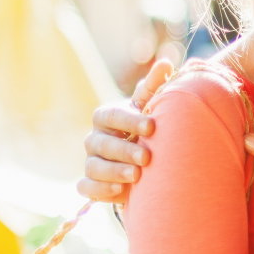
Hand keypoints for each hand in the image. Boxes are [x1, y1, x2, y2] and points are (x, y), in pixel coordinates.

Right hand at [77, 58, 173, 201]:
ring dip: (114, 171)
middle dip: (124, 150)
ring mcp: (91, 161)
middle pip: (102, 143)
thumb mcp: (148, 107)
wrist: (138, 158)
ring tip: (136, 176)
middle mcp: (95, 138)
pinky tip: (119, 190)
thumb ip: (154, 88)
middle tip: (147, 157)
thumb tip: (166, 62)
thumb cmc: (143, 127)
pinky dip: (100, 189)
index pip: (112, 115)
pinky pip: (87, 187)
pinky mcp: (90, 183)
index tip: (152, 127)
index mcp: (107, 116)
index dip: (130, 121)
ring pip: (94, 167)